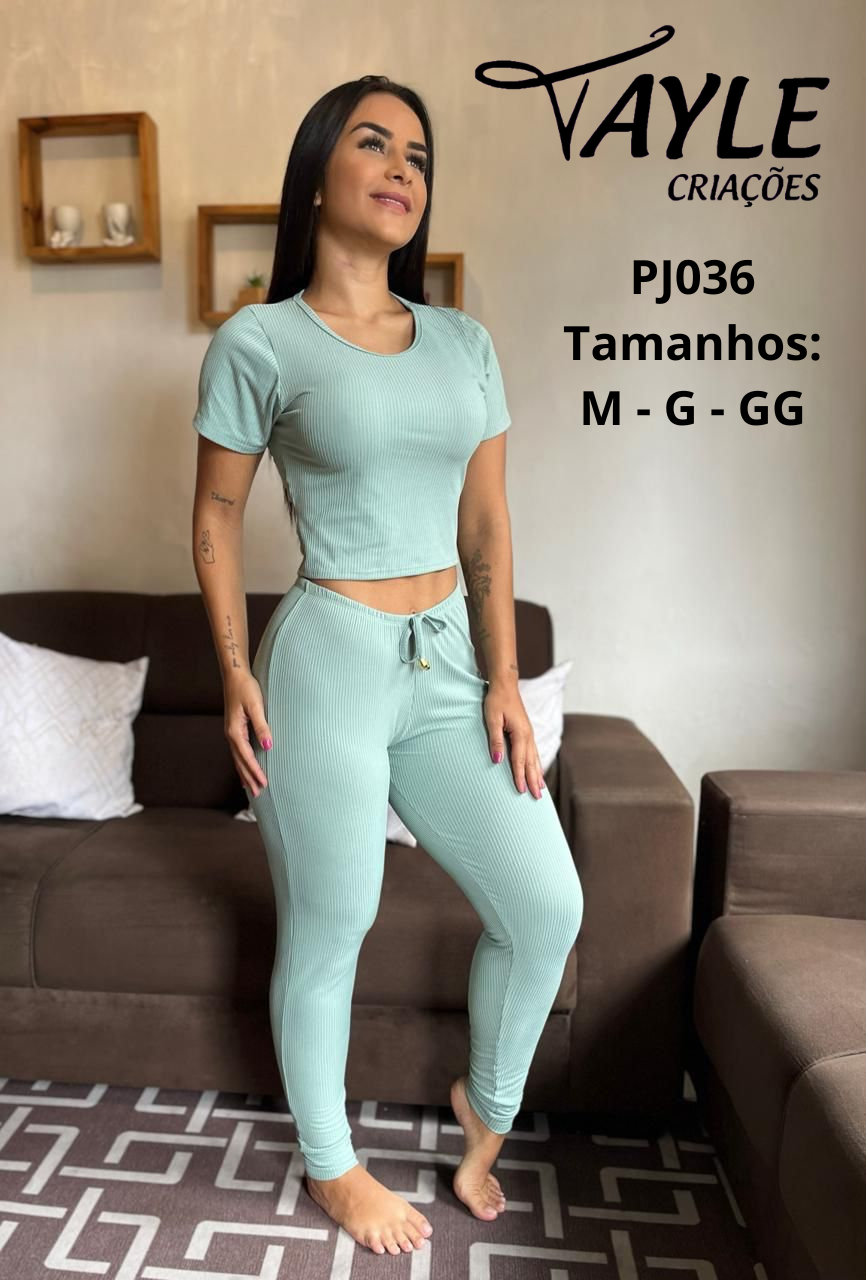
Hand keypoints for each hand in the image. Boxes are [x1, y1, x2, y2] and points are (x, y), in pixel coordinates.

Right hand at [223, 672, 272, 798]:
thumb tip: (268, 746)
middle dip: (248, 778)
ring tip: (251, 788)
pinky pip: (238, 752)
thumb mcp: (256, 706)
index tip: (263, 784)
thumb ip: (262, 726)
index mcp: (234, 732)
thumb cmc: (246, 688)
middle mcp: (230, 735)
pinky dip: (242, 763)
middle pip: (239, 762)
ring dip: (244, 773)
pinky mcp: (234, 729)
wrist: (234, 675)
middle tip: (257, 794)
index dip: (255, 771)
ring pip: (238, 759)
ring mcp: (231, 733)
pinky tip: (245, 767)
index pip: (246, 757)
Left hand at [483, 678, 545, 798]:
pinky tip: (538, 770)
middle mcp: (528, 736)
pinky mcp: (527, 732)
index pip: (519, 760)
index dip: (520, 777)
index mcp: (521, 734)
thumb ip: (495, 740)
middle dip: (534, 781)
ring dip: (538, 775)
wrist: (505, 685)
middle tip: (537, 799)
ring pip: (535, 759)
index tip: (521, 792)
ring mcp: (529, 734)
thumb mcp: (492, 719)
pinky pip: (534, 752)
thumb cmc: (496, 701)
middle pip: (531, 763)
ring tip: (541, 790)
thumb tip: (496, 760)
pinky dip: (537, 764)